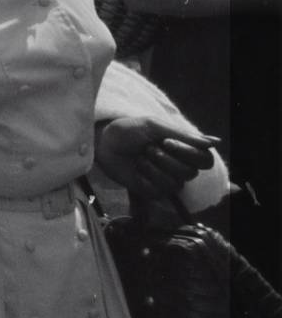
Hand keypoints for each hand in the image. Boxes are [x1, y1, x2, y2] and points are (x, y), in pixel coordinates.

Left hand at [96, 117, 217, 203]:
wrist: (103, 142)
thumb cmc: (128, 130)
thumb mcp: (155, 126)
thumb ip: (184, 136)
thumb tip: (215, 142)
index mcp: (183, 149)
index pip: (205, 160)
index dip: (190, 153)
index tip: (167, 141)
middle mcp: (178, 166)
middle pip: (190, 172)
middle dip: (167, 159)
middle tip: (148, 148)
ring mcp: (165, 179)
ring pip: (175, 183)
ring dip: (154, 168)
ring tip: (140, 157)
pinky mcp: (152, 191)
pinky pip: (159, 191)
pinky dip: (145, 178)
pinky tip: (136, 170)